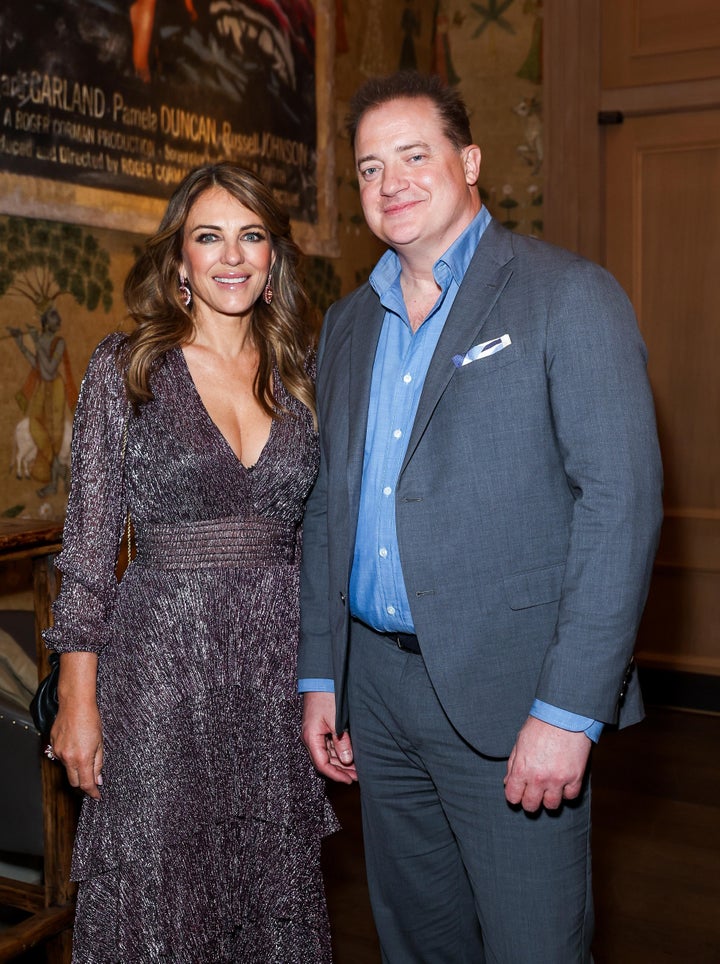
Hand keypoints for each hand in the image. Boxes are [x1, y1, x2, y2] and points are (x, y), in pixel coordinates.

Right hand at [49, 652, 102, 798]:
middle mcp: (67, 758)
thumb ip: (99, 763)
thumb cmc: (91, 719)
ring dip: (76, 768)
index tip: (97, 796)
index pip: (86, 783)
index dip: (93, 792)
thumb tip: (99, 779)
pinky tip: (76, 746)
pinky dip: (69, 757)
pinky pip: (61, 757)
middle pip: (74, 781)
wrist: (75, 703)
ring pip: (67, 769)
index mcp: (82, 758)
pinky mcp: (52, 745)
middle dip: (83, 783)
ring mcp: (58, 752)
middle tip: (93, 780)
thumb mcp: (100, 742)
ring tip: (85, 755)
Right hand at [302, 691, 357, 783]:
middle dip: (341, 771)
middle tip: (357, 776)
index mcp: (311, 737)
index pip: (322, 764)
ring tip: (357, 768)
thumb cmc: (326, 696)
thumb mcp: (336, 720)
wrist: (320, 678)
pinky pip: (328, 746)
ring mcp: (315, 733)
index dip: (335, 775)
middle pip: (325, 762)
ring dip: (341, 763)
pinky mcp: (320, 728)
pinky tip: (350, 755)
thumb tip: (347, 760)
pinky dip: (339, 752)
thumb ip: (341, 741)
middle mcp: (310, 738)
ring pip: (327, 755)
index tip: (349, 780)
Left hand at [504, 716, 591, 811]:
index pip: (513, 797)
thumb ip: (513, 765)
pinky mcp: (575, 777)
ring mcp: (558, 779)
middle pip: (531, 805)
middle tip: (533, 793)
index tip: (519, 792)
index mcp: (522, 769)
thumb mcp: (520, 743)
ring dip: (549, 799)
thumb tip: (508, 782)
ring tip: (549, 788)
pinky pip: (570, 796)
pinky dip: (566, 792)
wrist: (564, 714)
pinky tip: (563, 782)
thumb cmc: (540, 725)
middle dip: (530, 801)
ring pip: (551, 805)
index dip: (514, 796)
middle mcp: (538, 778)